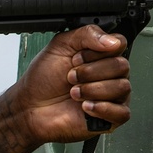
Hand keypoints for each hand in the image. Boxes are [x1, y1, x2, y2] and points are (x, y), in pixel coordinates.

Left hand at [11, 26, 130, 144]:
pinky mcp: (110, 118)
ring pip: (123, 87)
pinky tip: (85, 107)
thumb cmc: (43, 80)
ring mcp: (111, 96)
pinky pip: (122, 112)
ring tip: (74, 93)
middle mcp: (109, 75)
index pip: (120, 44)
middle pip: (122, 66)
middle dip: (91, 72)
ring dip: (92, 90)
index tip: (77, 58)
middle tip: (71, 77)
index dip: (98, 51)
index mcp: (100, 55)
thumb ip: (87, 34)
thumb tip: (113, 41)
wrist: (30, 107)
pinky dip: (103, 108)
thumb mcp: (60, 46)